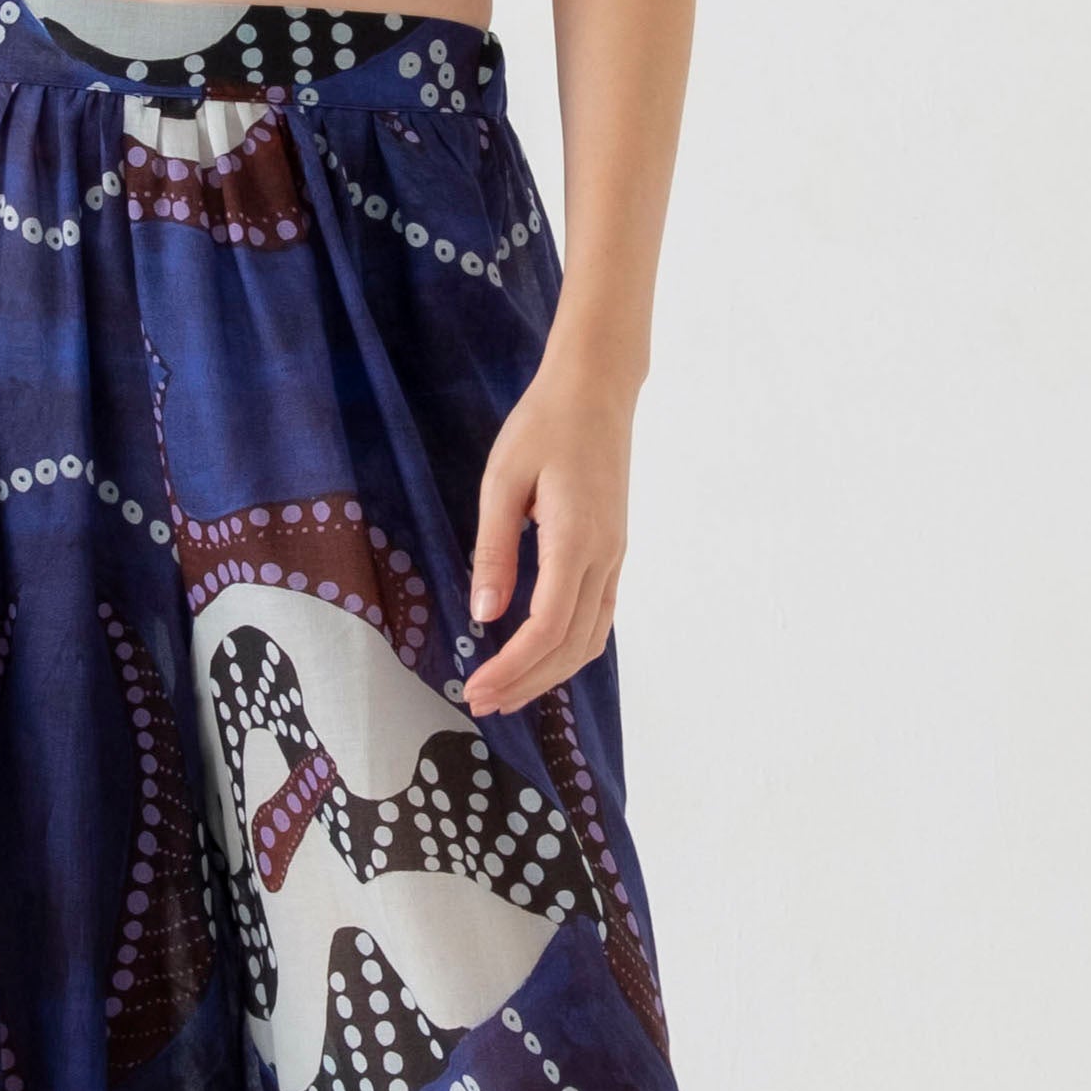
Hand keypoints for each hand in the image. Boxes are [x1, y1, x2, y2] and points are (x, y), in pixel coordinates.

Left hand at [463, 352, 634, 717]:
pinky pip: (598, 617)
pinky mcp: (613, 551)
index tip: (475, 687)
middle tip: (480, 702)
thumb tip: (484, 614)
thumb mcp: (503, 480)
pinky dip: (569, 648)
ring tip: (506, 691)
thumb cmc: (545, 425)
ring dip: (549, 673)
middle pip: (572, 646)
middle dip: (527, 683)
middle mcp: (605, 557)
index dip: (512, 667)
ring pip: (591, 638)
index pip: (548, 626)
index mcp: (577, 539)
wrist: (598, 389)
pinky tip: (538, 657)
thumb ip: (494, 550)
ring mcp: (615, 556)